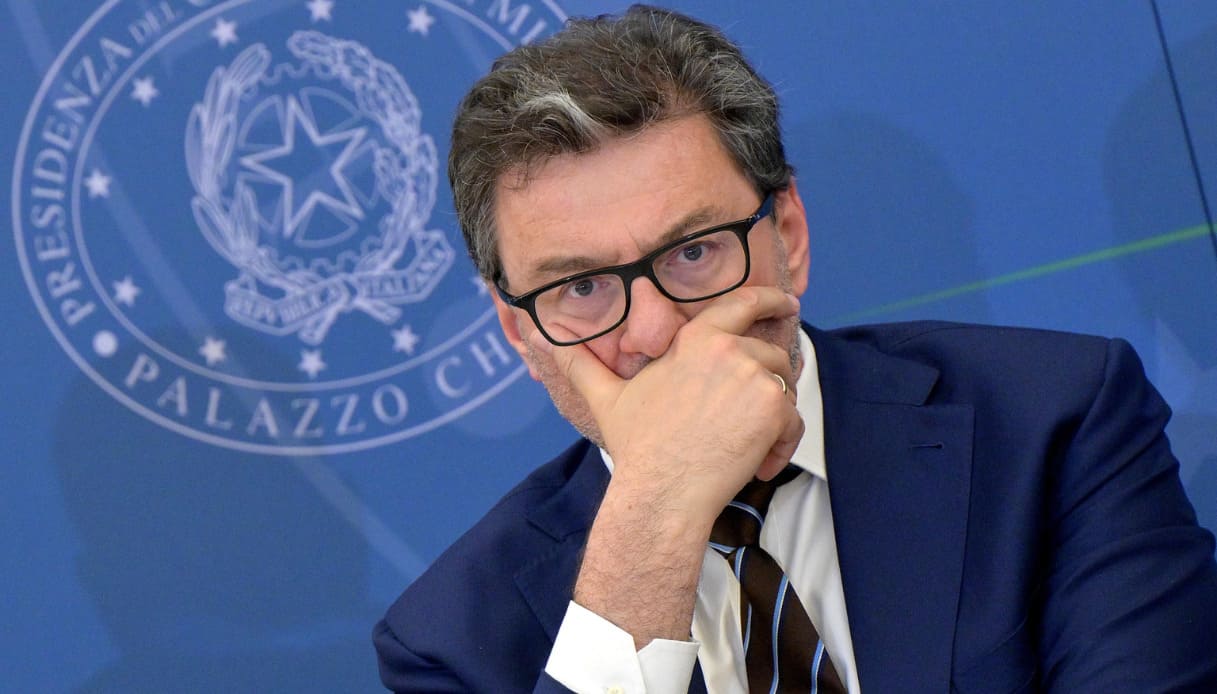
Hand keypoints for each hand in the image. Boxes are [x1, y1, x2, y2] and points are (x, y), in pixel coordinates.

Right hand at [535, 286, 804, 532]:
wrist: (663, 489)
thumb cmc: (638, 447)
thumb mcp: (607, 397)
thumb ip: (579, 364)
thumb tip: (536, 337)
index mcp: (696, 338)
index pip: (744, 302)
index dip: (772, 299)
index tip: (789, 303)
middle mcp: (728, 348)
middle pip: (772, 356)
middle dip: (769, 388)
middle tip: (752, 421)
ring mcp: (753, 376)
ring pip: (785, 390)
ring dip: (775, 422)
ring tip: (748, 451)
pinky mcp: (773, 407)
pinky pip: (793, 422)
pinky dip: (781, 447)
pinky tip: (757, 466)